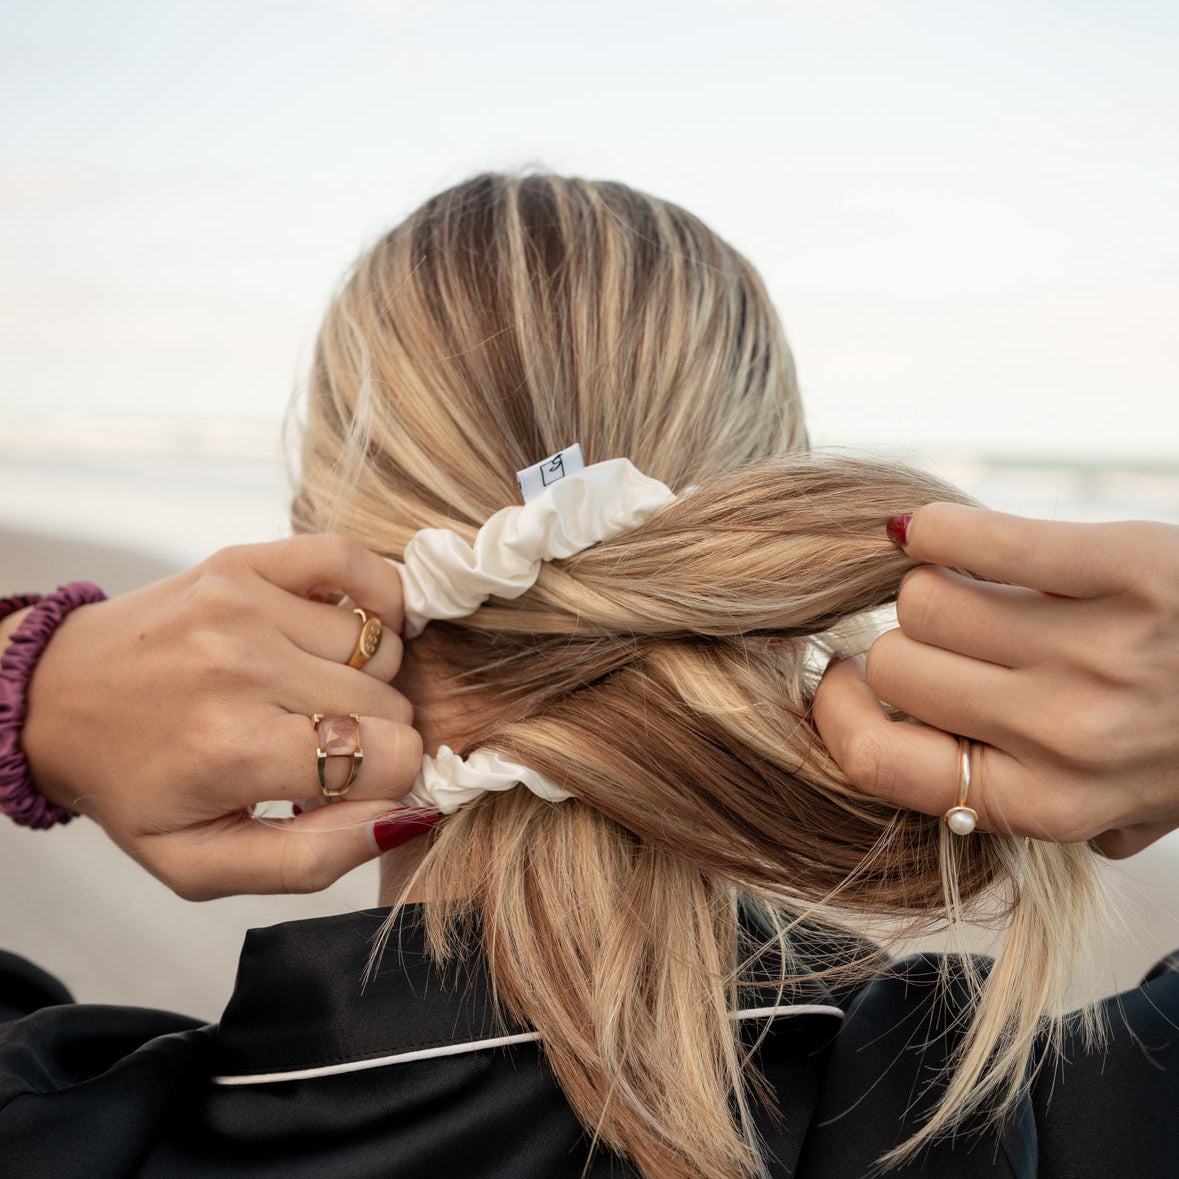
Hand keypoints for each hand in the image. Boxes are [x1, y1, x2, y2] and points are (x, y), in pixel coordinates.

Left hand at [12, 535, 428, 897]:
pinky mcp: (243, 563)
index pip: (392, 759)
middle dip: (372, 736)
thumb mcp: (199, 865)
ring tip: (314, 694)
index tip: (351, 785)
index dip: (388, 783)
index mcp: (233, 750)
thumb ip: (310, 861)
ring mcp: (243, 604)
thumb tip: (406, 816)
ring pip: (380, 644)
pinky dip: (374, 596)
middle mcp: (242, 667)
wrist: (55, 699)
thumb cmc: (134, 786)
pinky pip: (354, 562)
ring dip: (364, 677)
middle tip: (321, 745)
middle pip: (391, 704)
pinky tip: (350, 631)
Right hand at [813, 503, 1178, 856]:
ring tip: (977, 591)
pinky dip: (942, 530)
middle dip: (903, 645)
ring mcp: (1100, 653)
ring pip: (925, 597)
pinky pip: (977, 541)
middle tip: (941, 636)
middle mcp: (1068, 738)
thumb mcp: (1113, 808)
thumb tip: (899, 755)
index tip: (846, 681)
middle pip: (896, 666)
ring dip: (933, 585)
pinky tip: (937, 532)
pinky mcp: (1128, 568)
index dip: (841, 714)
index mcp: (1047, 804)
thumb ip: (1017, 801)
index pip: (878, 762)